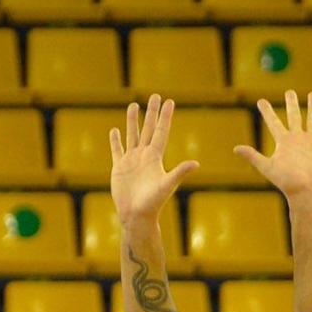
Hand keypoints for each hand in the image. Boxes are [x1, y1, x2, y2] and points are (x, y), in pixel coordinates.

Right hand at [110, 94, 198, 224]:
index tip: (169, 101)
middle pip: (148, 129)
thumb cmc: (153, 203)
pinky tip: (114, 130)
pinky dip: (115, 140)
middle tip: (155, 96)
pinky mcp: (119, 168)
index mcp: (155, 157)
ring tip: (133, 105)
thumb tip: (196, 164)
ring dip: (132, 121)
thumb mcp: (167, 185)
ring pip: (132, 135)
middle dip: (151, 112)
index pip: (161, 131)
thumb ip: (179, 172)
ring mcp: (131, 161)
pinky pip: (117, 150)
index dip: (165, 117)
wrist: (136, 216)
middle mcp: (144, 155)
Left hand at [235, 90, 311, 201]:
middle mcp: (297, 139)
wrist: (306, 192)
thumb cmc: (286, 182)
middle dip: (291, 103)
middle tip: (290, 91)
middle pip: (294, 116)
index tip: (260, 100)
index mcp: (283, 142)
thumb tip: (235, 148)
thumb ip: (253, 156)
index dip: (267, 111)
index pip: (273, 122)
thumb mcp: (267, 167)